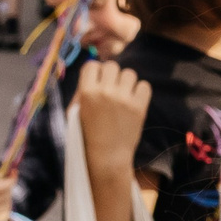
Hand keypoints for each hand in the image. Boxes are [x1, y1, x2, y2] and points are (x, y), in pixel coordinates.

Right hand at [78, 59, 151, 173]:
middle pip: (112, 66)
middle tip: (112, 89)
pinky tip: (134, 101)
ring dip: (127, 83)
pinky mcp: (139, 107)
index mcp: (86, 92)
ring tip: (123, 96)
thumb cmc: (88, 134)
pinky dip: (140, 91)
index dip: (96, 72)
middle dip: (112, 75)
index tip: (99, 81)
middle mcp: (105, 92)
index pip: (92, 65)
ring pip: (130, 73)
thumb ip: (83, 89)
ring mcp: (123, 99)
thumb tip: (95, 69)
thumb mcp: (76, 111)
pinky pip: (144, 85)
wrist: (107, 155)